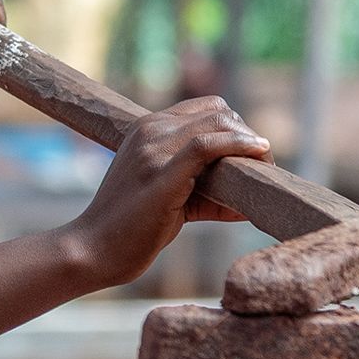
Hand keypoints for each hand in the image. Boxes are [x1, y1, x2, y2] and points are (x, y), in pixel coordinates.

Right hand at [67, 97, 268, 286]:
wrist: (93, 251)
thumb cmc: (131, 230)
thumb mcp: (170, 201)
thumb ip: (205, 194)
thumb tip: (247, 205)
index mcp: (147, 129)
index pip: (206, 108)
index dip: (235, 128)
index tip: (252, 155)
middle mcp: (150, 130)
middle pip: (218, 112)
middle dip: (248, 135)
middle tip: (263, 167)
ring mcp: (154, 149)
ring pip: (218, 124)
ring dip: (250, 144)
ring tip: (265, 170)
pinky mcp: (161, 172)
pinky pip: (208, 145)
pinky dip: (239, 146)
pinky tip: (258, 157)